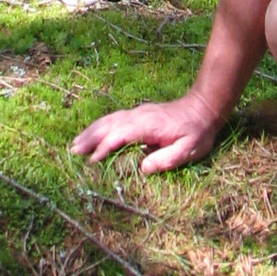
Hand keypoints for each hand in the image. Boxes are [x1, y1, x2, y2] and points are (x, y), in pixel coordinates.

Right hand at [70, 91, 226, 174]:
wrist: (204, 107)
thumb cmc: (198, 131)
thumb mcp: (189, 149)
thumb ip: (167, 159)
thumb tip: (143, 169)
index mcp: (149, 125)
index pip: (121, 135)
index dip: (106, 147)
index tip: (93, 160)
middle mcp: (139, 116)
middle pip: (109, 125)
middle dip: (90, 137)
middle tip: (72, 151)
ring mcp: (138, 113)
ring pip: (109, 120)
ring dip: (91, 131)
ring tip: (75, 144)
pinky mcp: (138, 114)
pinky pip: (114, 119)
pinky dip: (100, 126)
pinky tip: (92, 133)